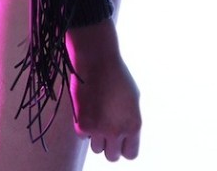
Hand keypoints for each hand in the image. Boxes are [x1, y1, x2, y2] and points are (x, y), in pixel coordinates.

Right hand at [66, 18, 140, 160]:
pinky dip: (82, 125)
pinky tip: (86, 108)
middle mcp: (118, 131)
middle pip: (112, 156)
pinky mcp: (82, 124)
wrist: (96, 60)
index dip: (123, 147)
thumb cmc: (116, 75)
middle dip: (108, 145)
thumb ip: (130, 119)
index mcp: (134, 125)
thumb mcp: (133, 98)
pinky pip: (82, 135)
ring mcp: (99, 129)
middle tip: (103, 129)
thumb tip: (126, 136)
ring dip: (94, 136)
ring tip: (95, 114)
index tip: (118, 139)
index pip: (130, 154)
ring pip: (96, 148)